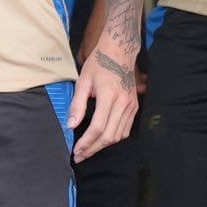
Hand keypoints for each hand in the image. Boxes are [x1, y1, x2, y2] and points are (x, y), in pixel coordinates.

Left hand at [70, 41, 137, 160]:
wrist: (119, 52)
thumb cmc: (99, 64)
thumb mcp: (83, 81)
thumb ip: (77, 105)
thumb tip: (71, 125)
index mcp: (109, 95)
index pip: (98, 127)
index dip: (86, 142)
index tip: (76, 150)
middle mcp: (123, 103)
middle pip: (109, 135)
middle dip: (93, 148)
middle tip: (80, 155)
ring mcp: (131, 105)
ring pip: (119, 135)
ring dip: (103, 145)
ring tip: (89, 149)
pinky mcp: (134, 106)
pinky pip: (125, 129)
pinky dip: (114, 137)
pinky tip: (102, 139)